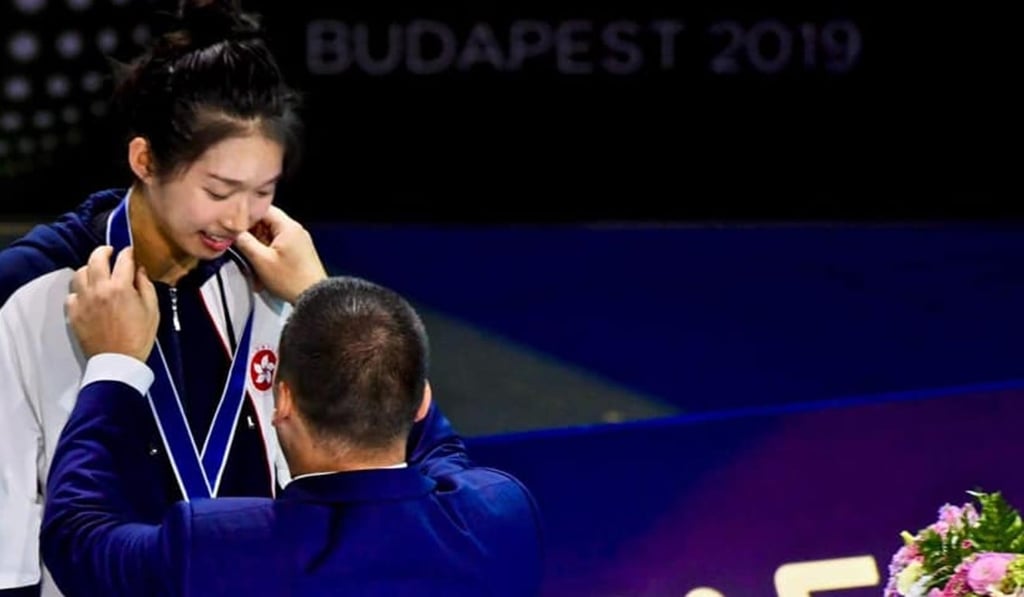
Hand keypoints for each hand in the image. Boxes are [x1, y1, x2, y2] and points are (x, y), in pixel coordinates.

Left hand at [66, 246, 158, 360]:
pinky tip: (88, 295)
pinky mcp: (73, 313)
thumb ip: (146, 286)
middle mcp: (99, 290)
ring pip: (80, 273)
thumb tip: (140, 271)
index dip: (128, 252)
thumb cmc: (139, 337)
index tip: (130, 252)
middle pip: (96, 258)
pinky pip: (71, 294)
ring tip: (97, 273)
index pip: (123, 259)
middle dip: (104, 251)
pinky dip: (80, 291)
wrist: (117, 362)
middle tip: (110, 253)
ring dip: (89, 269)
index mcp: (121, 288)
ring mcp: (83, 301)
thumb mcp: (152, 310)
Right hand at [234, 206, 327, 302]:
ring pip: (270, 238)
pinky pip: (278, 248)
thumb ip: (244, 242)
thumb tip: (234, 233)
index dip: (245, 217)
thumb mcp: (261, 260)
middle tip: (241, 247)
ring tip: (253, 265)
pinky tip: (262, 271)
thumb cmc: (292, 280)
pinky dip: (268, 257)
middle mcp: (295, 230)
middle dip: (251, 236)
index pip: (262, 209)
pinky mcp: (298, 253)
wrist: (315, 297)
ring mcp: (298, 241)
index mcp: (288, 226)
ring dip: (258, 249)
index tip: (234, 226)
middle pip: (266, 224)